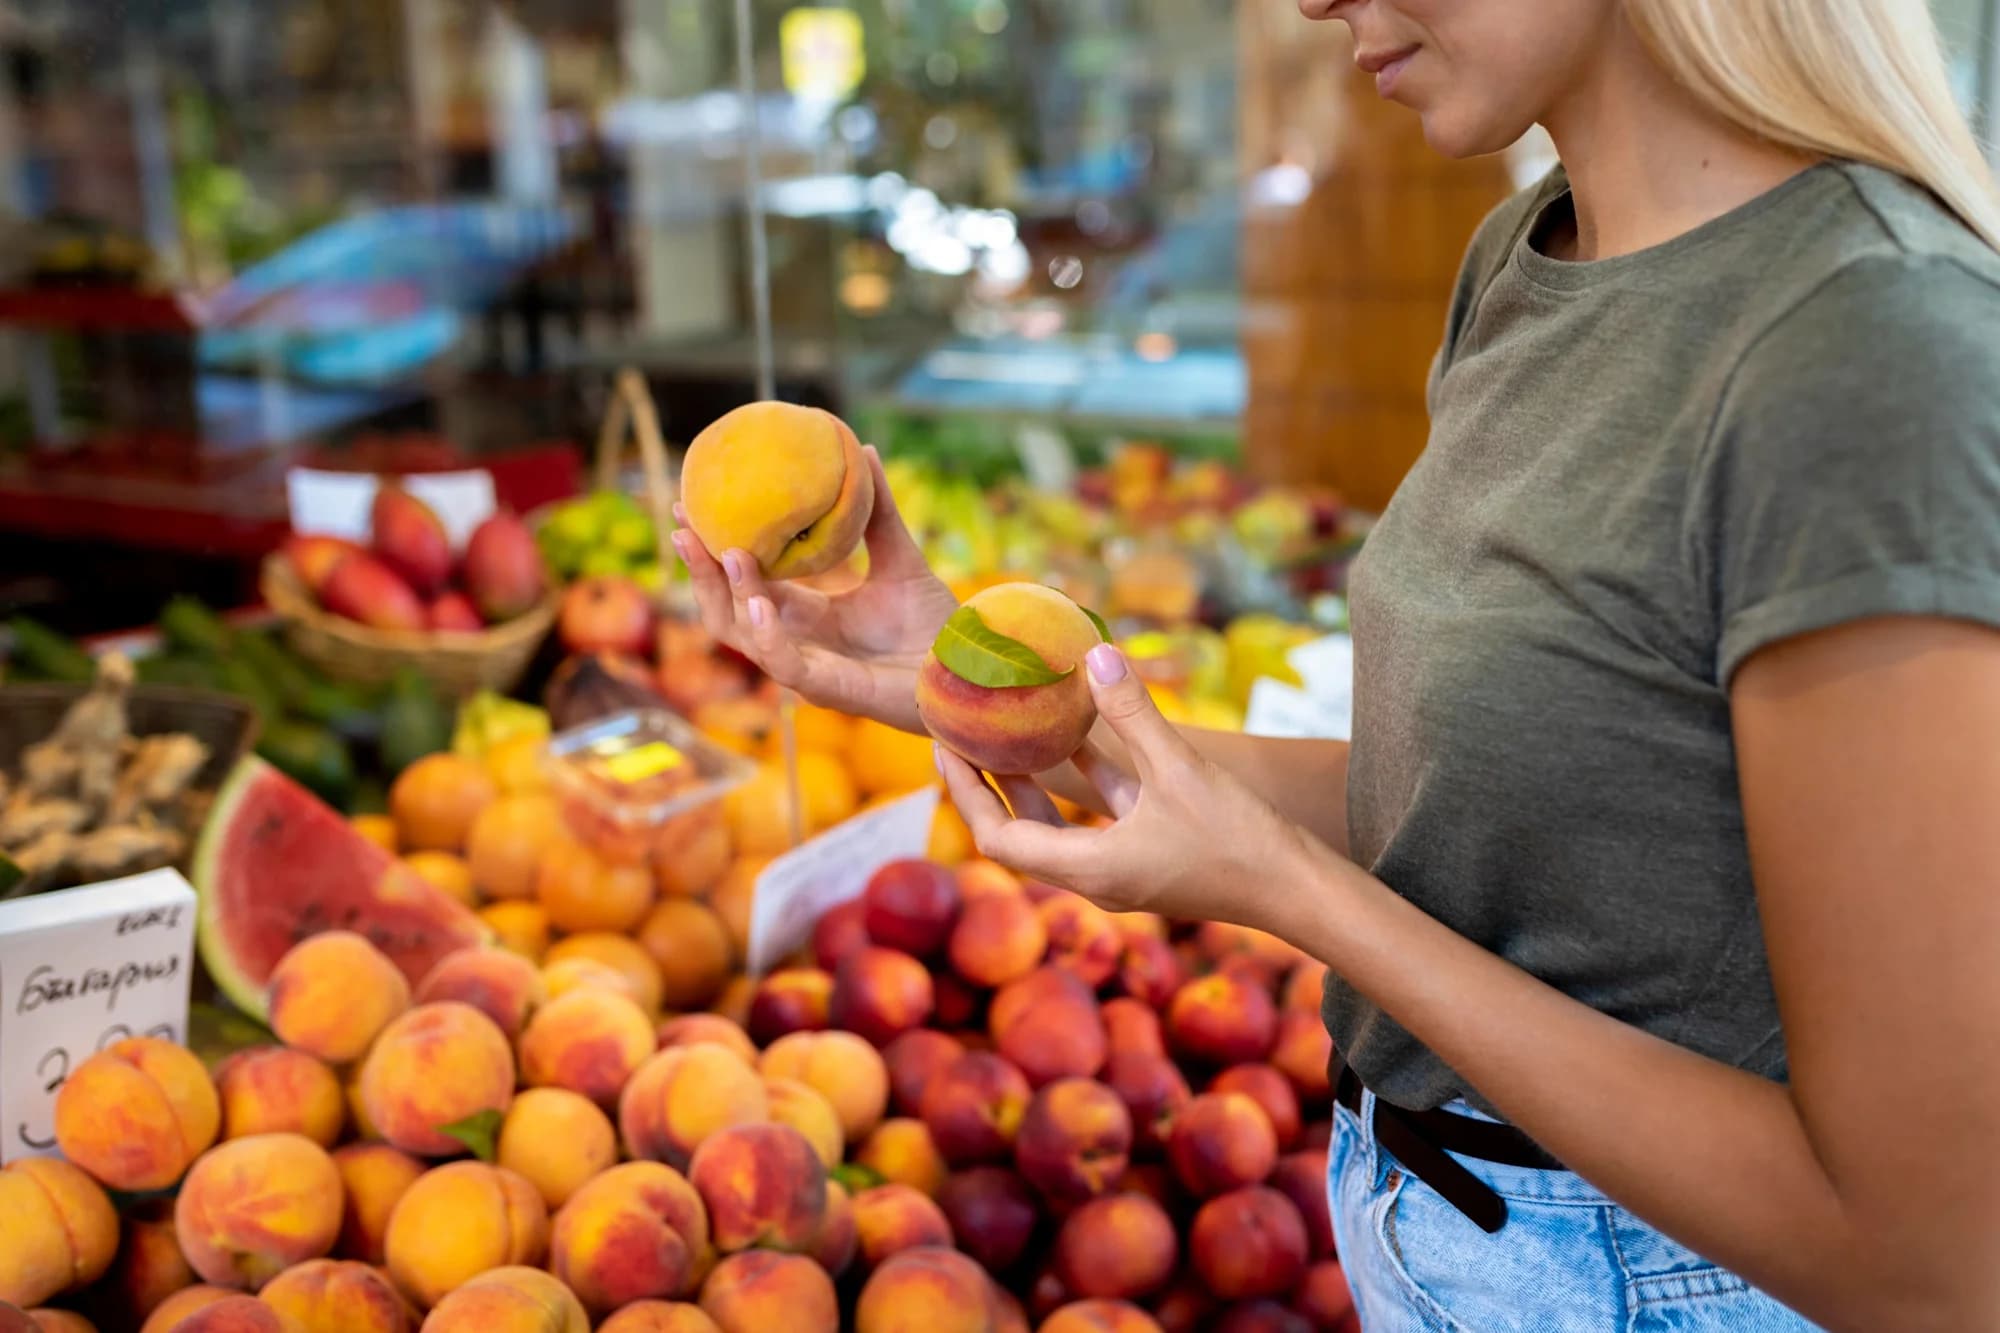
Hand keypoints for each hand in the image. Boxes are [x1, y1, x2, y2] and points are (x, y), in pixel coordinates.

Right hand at [673, 446, 958, 732]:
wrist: (966, 668)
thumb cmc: (933, 625)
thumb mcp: (900, 557)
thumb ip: (878, 512)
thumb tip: (863, 449)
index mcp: (808, 614)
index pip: (746, 581)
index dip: (716, 549)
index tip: (692, 507)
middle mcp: (798, 642)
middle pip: (727, 611)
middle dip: (701, 572)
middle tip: (683, 526)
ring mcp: (808, 668)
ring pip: (745, 636)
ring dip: (728, 595)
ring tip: (726, 553)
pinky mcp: (827, 690)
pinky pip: (783, 664)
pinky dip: (766, 636)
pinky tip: (758, 603)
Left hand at [937, 643, 1318, 928]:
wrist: (1298, 890)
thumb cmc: (1239, 839)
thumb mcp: (1181, 768)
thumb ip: (1134, 713)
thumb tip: (1094, 654)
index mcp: (1089, 869)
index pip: (998, 836)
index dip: (966, 791)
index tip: (944, 745)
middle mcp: (1095, 877)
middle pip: (1017, 832)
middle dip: (986, 785)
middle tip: (959, 733)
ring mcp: (1121, 870)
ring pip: (1057, 826)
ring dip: (1031, 783)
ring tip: (1004, 731)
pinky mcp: (1148, 856)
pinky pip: (1098, 819)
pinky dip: (1081, 783)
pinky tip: (1077, 737)